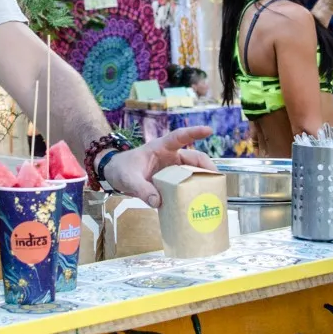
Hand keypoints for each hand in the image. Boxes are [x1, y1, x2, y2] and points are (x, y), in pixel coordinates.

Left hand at [100, 127, 215, 205]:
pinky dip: (192, 193)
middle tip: (218, 180)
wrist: (114, 175)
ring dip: (203, 181)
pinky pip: (185, 186)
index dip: (194, 132)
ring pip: (193, 173)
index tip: (209, 130)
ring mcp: (172, 169)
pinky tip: (198, 203)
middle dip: (207, 167)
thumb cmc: (122, 169)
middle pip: (194, 159)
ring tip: (213, 193)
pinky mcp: (170, 182)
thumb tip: (158, 202)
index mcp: (160, 147)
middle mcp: (170, 157)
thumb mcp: (128, 178)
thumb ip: (141, 189)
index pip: (179, 136)